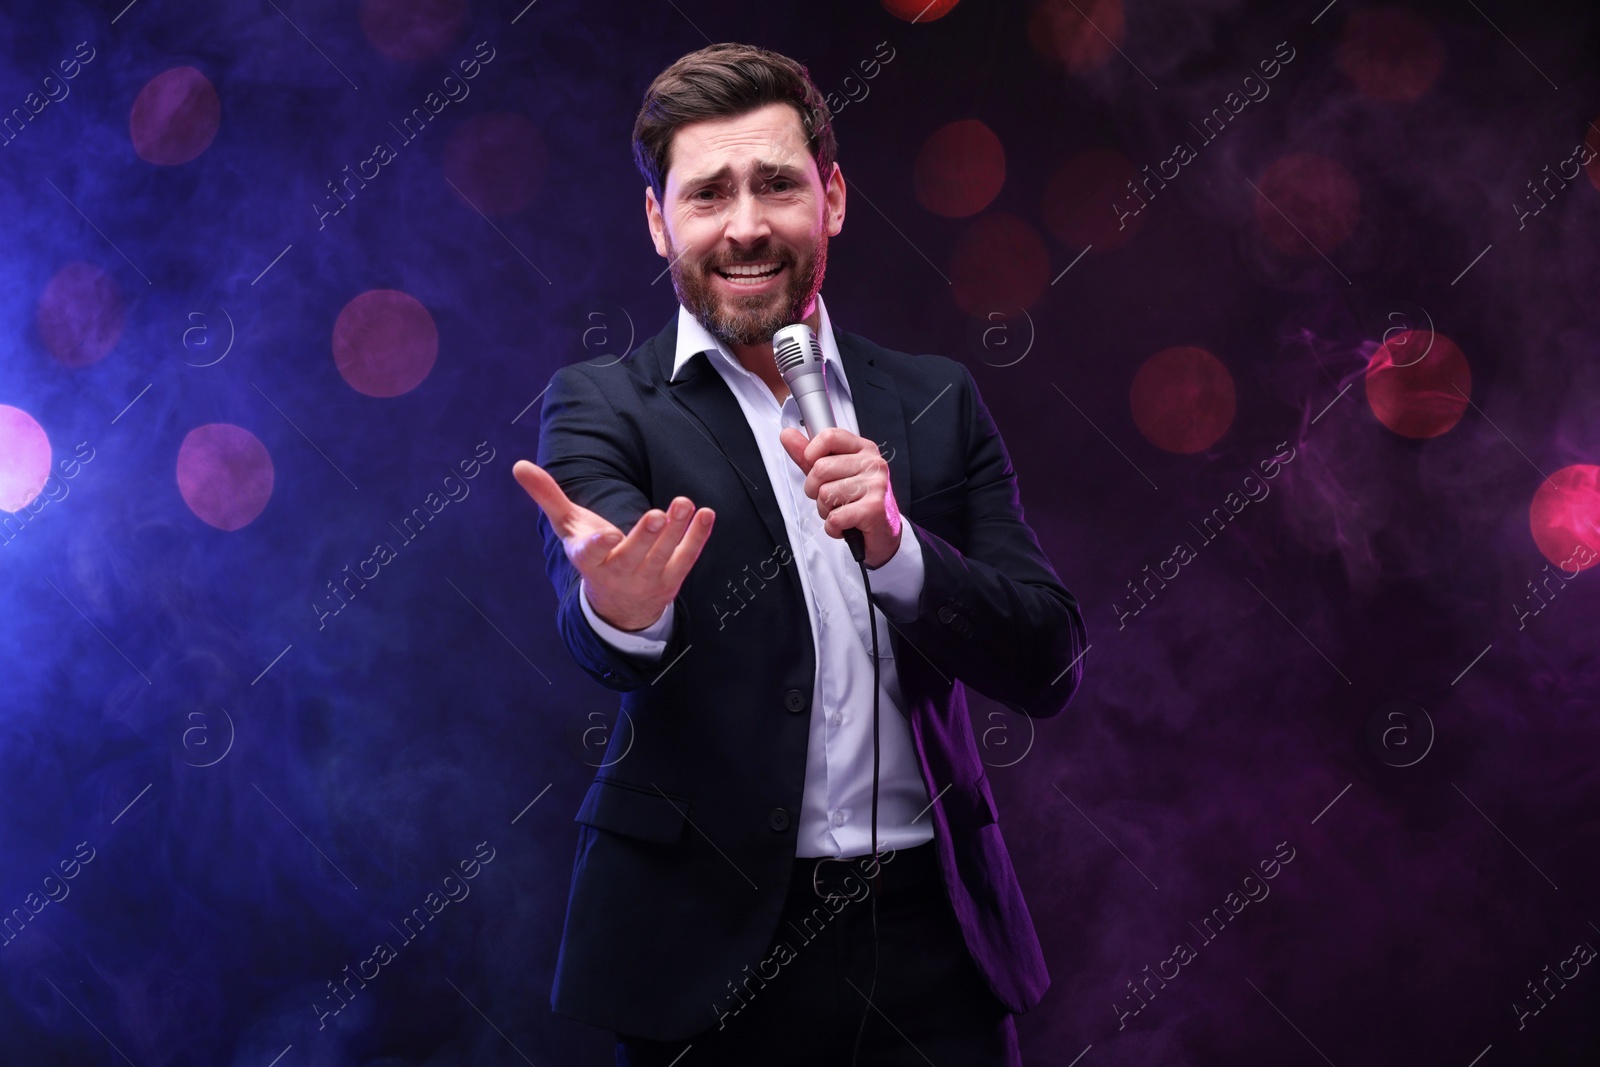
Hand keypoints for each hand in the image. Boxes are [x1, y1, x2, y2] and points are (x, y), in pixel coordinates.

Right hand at [513, 460, 714, 630]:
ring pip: (664, 556)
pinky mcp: (672, 579)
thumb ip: (547, 496)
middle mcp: (618, 572)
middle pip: (633, 555)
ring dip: (677, 531)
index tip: (607, 535)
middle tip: (658, 514)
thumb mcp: (568, 527)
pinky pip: (687, 558)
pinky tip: (706, 513)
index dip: (598, 545)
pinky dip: (698, 536)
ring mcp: (647, 578)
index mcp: (589, 560)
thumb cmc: (591, 553)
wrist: (618, 604)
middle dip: (646, 536)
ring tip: (684, 503)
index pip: (591, 554)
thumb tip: (518, 465)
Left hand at [778, 426, 901, 567]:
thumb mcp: (832, 474)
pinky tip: (846, 525)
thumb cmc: (857, 500)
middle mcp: (873, 463)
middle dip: (815, 490)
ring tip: (842, 511)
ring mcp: (875, 485)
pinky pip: (834, 517)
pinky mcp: (874, 509)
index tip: (815, 467)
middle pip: (821, 468)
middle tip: (832, 498)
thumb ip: (808, 456)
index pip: (829, 436)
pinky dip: (833, 527)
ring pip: (825, 494)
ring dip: (826, 511)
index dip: (812, 454)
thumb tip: (787, 435)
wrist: (883, 532)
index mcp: (863, 449)